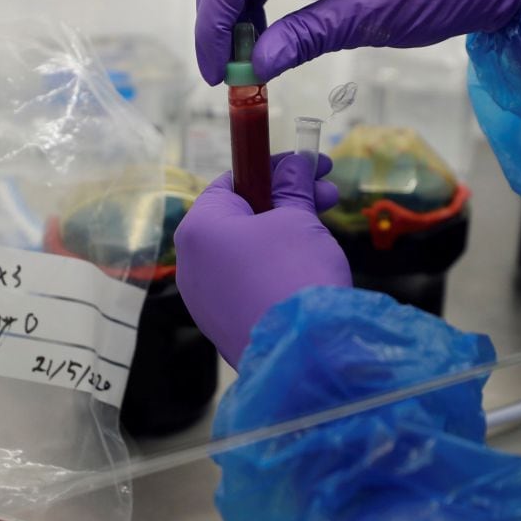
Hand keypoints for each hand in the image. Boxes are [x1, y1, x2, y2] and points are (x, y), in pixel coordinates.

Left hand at [175, 153, 350, 366]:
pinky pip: (247, 282)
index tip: (308, 164)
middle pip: (240, 216)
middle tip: (328, 194)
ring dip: (284, 233)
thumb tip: (295, 166)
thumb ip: (292, 188)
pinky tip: (308, 265)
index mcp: (199, 228)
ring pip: (246, 251)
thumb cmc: (294, 275)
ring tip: (325, 230)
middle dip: (286, 200)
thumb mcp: (299, 219)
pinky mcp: (222, 324)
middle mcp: (191, 262)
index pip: (232, 180)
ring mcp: (204, 298)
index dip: (273, 167)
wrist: (302, 356)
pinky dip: (274, 267)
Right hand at [195, 0, 520, 84]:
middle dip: (214, 21)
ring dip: (232, 19)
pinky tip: (266, 46)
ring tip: (246, 66)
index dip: (214, 26)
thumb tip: (253, 68)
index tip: (218, 75)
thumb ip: (306, 37)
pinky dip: (256, 15)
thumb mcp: (370, 18)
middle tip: (225, 74)